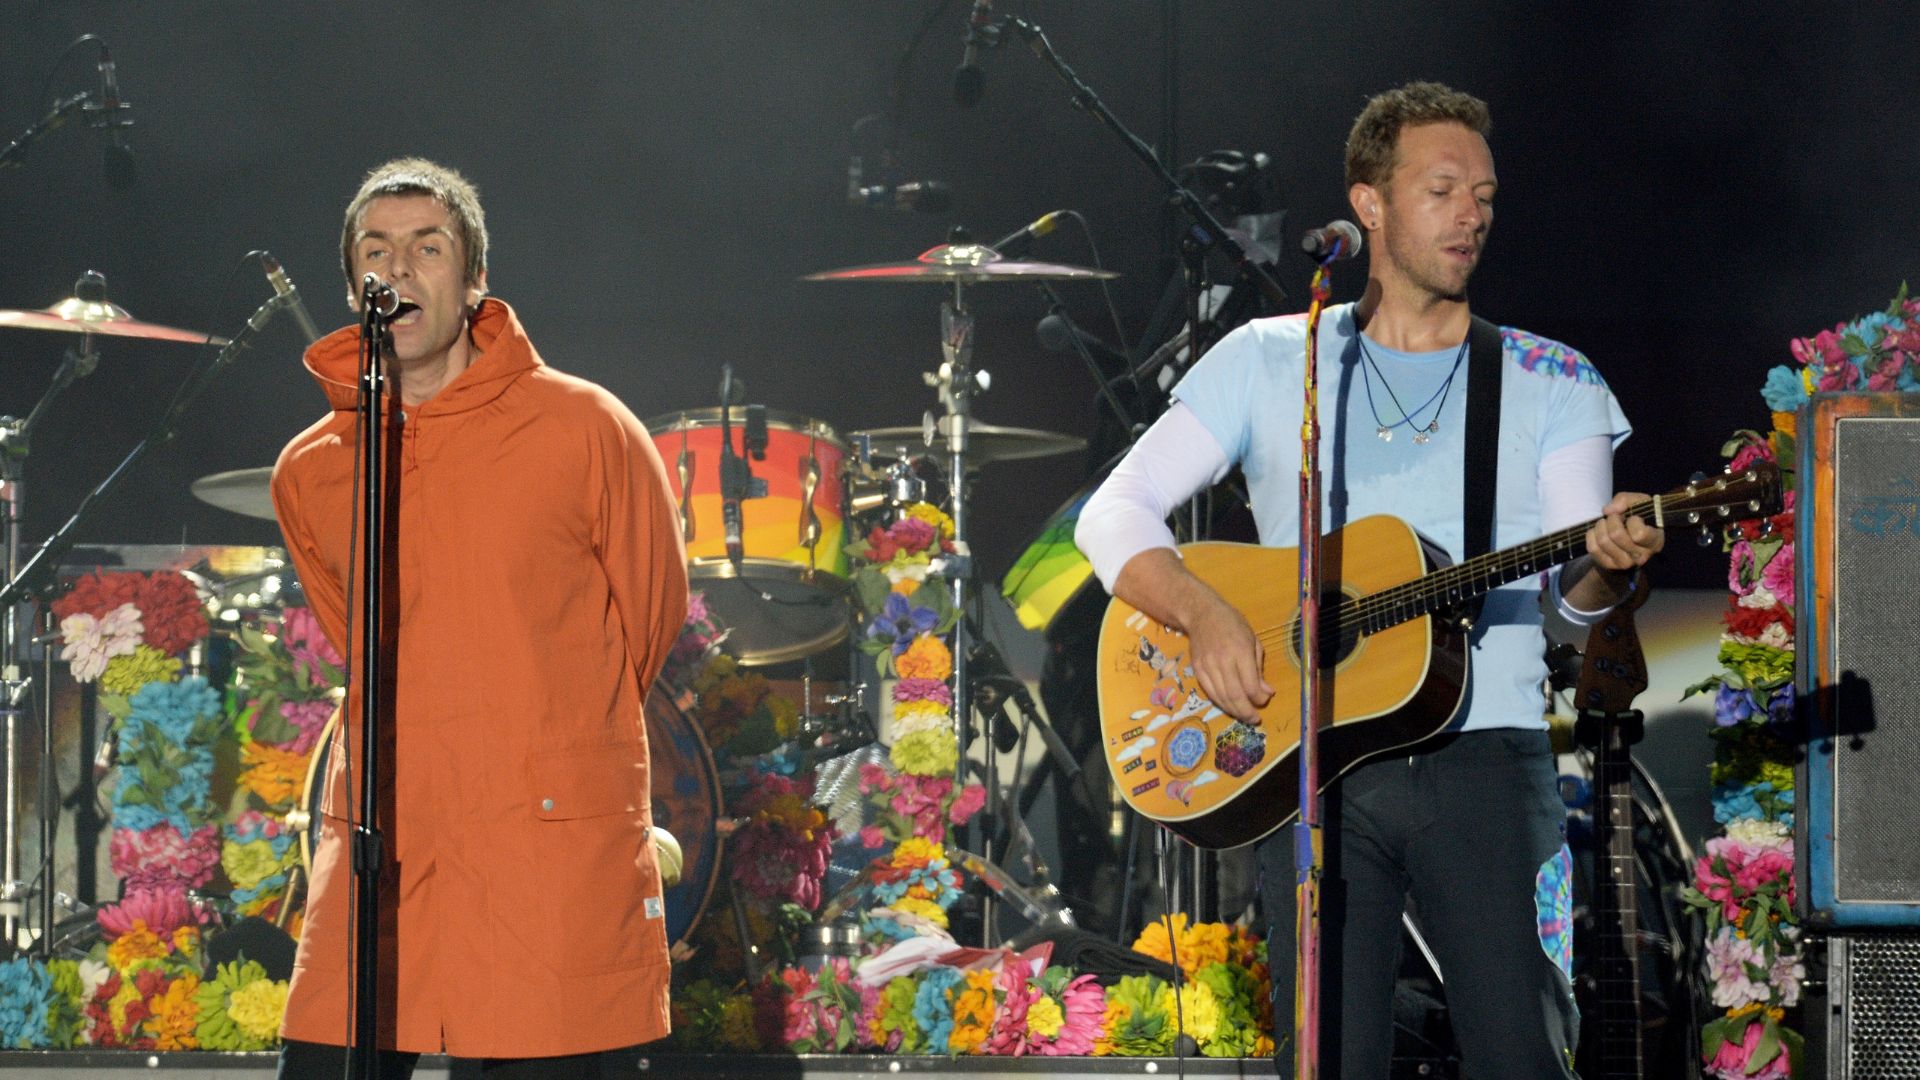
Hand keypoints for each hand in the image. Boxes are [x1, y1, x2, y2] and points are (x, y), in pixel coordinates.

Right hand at [1184, 594, 1274, 722]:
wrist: (1202, 614)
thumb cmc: (1232, 624)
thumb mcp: (1253, 641)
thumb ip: (1259, 669)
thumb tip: (1267, 692)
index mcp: (1240, 652)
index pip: (1250, 685)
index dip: (1259, 698)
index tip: (1265, 700)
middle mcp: (1222, 661)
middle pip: (1234, 695)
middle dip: (1246, 711)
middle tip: (1254, 719)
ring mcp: (1207, 666)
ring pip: (1221, 697)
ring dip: (1234, 711)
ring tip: (1244, 716)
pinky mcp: (1197, 670)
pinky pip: (1209, 692)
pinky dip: (1220, 703)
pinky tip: (1229, 706)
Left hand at [1584, 491, 1665, 578]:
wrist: (1625, 534)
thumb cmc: (1635, 517)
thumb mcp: (1637, 503)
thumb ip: (1625, 500)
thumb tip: (1608, 510)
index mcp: (1655, 541)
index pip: (1639, 534)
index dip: (1632, 521)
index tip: (1633, 517)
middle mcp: (1641, 556)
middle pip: (1616, 535)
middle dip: (1612, 519)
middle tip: (1615, 518)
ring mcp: (1625, 563)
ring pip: (1603, 541)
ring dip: (1600, 526)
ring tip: (1606, 523)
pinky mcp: (1609, 565)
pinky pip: (1592, 548)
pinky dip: (1592, 534)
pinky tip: (1599, 532)